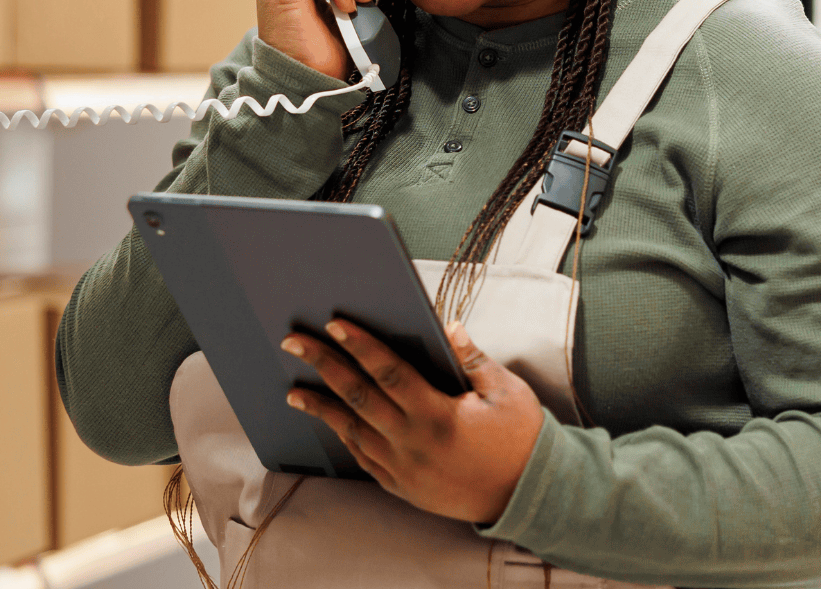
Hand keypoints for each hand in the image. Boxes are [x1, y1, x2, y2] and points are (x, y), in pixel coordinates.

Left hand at [281, 318, 543, 524]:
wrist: (528, 496)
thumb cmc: (521, 438)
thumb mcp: (506, 391)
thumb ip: (472, 358)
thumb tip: (447, 326)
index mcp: (438, 415)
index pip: (388, 371)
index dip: (360, 345)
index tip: (334, 323)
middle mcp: (413, 444)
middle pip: (357, 397)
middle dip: (323, 365)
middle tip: (292, 342)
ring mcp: (404, 469)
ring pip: (351, 431)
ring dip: (320, 407)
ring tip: (294, 390)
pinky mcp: (403, 487)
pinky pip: (364, 458)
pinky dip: (344, 436)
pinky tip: (330, 421)